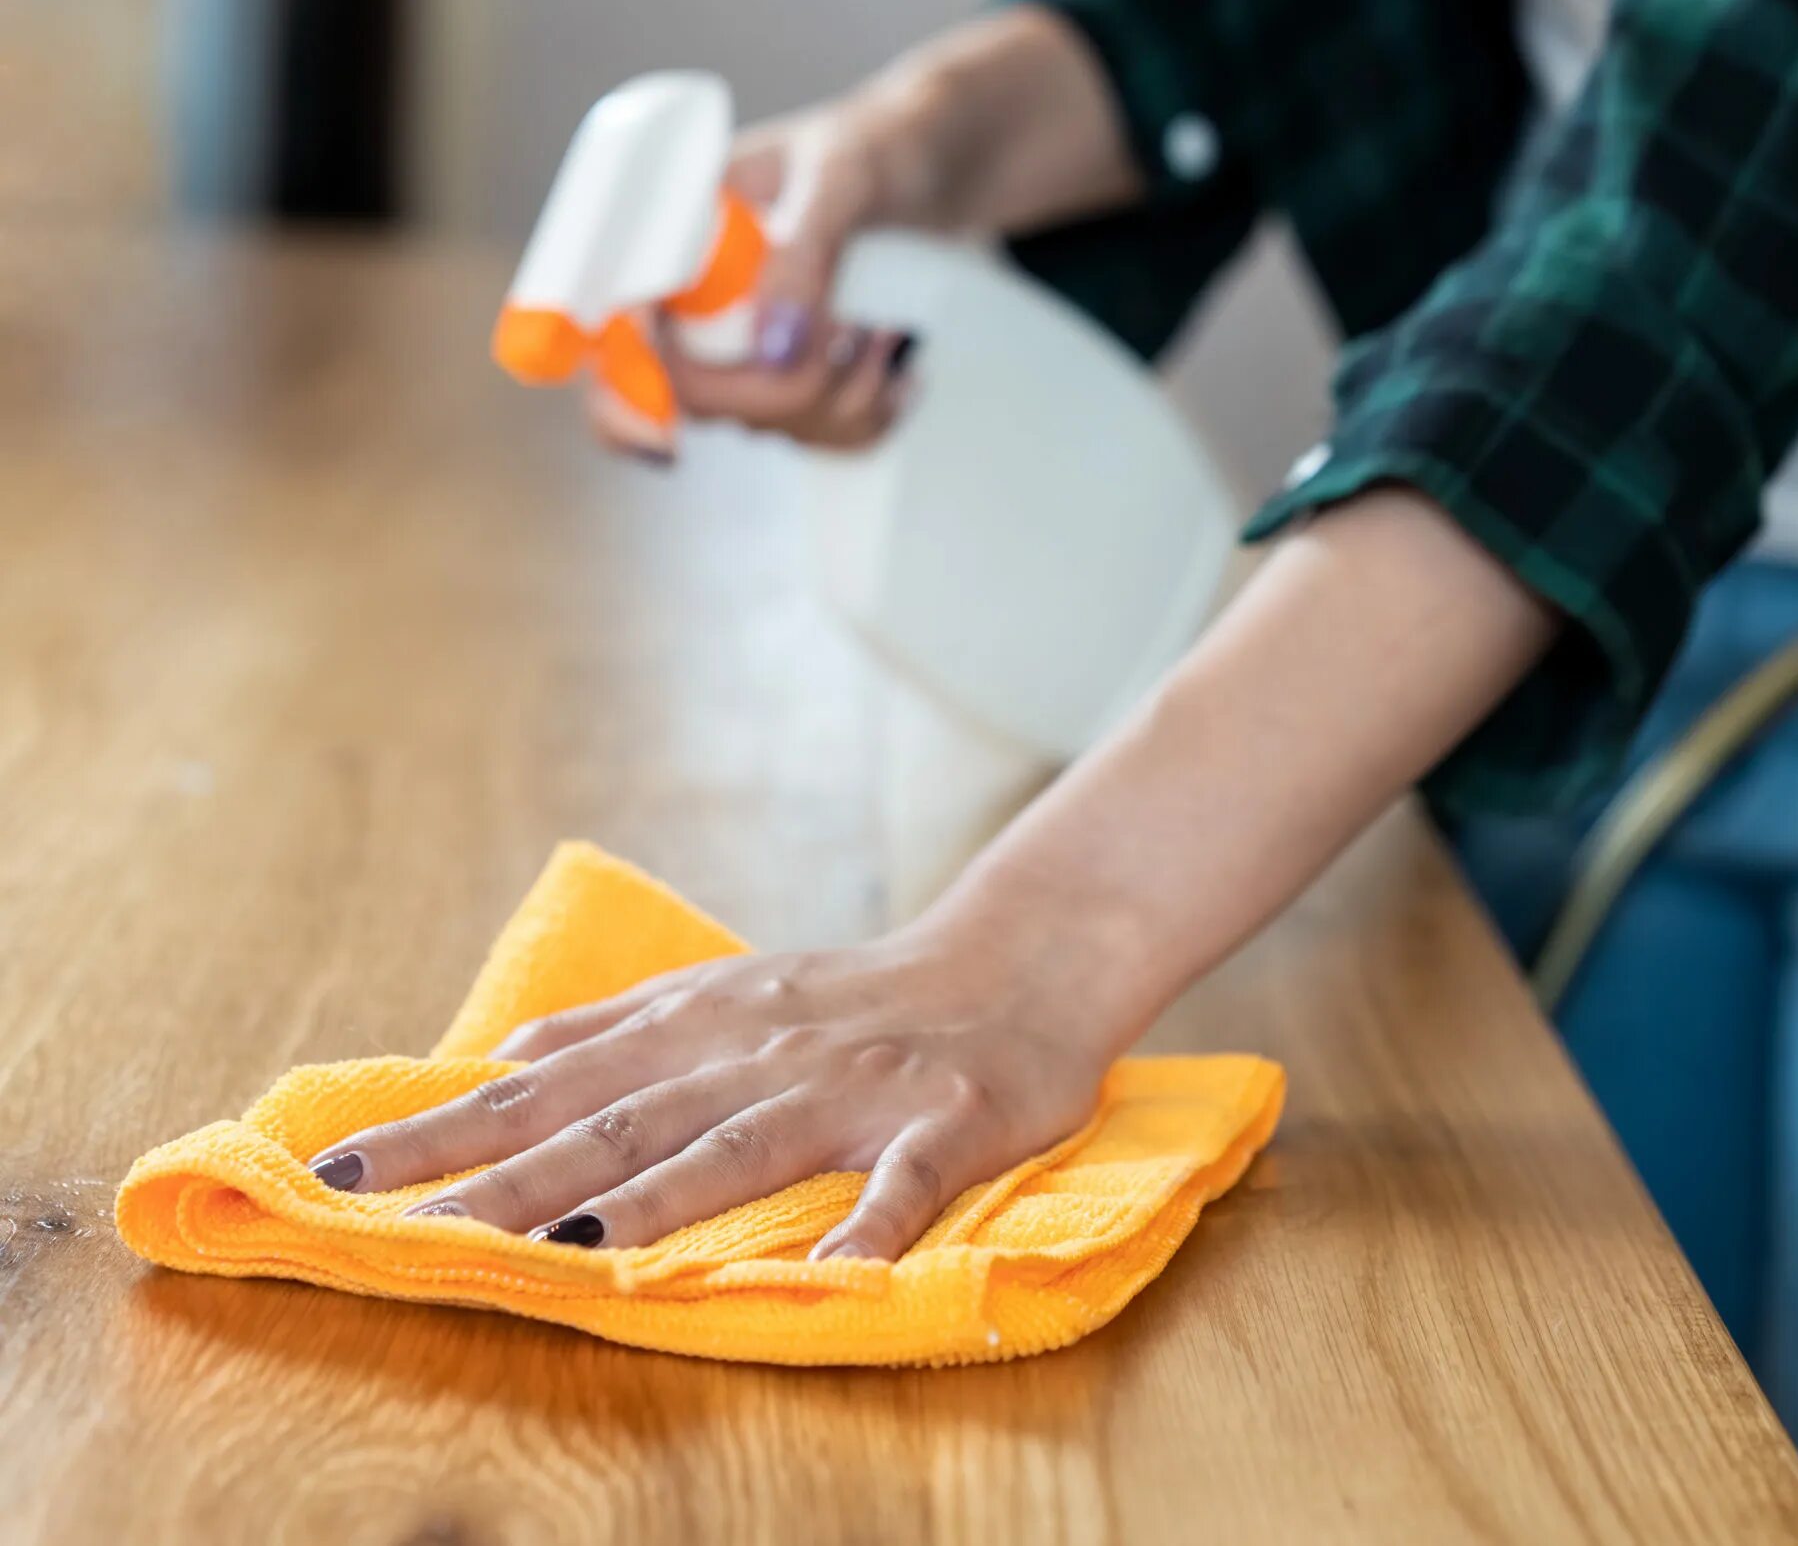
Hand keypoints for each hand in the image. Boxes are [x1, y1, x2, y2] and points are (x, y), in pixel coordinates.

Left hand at [305, 932, 1117, 1259]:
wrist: (1020, 959)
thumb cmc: (858, 995)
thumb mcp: (724, 993)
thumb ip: (614, 1032)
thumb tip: (491, 1067)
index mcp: (701, 1024)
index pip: (552, 1083)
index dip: (450, 1128)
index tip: (342, 1175)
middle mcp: (762, 1051)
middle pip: (625, 1120)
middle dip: (511, 1173)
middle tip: (407, 1222)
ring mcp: (855, 1085)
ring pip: (743, 1144)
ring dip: (659, 1196)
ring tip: (571, 1249)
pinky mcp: (949, 1118)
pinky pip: (908, 1181)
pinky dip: (874, 1225)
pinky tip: (837, 1274)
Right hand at [586, 6, 1142, 462]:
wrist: (941, 162)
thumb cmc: (881, 144)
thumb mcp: (845, 178)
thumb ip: (806, 252)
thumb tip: (774, 352)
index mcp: (672, 234)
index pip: (611, 332)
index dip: (619, 398)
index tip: (660, 440)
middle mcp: (697, 297)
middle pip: (696, 399)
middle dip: (785, 385)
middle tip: (858, 329)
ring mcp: (747, 345)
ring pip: (770, 423)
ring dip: (846, 391)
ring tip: (890, 325)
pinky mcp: (802, 377)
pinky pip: (823, 436)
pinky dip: (872, 412)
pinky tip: (901, 366)